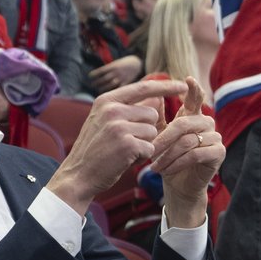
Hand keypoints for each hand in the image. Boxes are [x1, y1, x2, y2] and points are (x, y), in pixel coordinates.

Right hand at [46, 79, 185, 211]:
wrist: (78, 175)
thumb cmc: (95, 149)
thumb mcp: (105, 121)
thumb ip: (127, 109)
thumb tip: (157, 98)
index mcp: (106, 100)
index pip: (142, 87)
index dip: (164, 86)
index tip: (182, 84)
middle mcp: (112, 110)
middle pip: (152, 114)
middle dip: (147, 130)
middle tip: (127, 142)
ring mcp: (119, 126)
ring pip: (153, 132)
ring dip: (144, 144)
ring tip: (124, 151)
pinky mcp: (127, 144)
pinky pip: (150, 147)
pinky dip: (142, 156)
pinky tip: (125, 160)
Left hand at [87, 55, 142, 93]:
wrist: (137, 63)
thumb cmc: (124, 64)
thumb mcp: (116, 63)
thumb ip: (109, 70)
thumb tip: (99, 76)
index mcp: (113, 66)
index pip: (102, 70)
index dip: (96, 73)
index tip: (90, 76)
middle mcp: (116, 72)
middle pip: (105, 78)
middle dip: (98, 82)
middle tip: (92, 85)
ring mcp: (121, 78)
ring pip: (111, 84)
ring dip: (104, 88)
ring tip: (99, 90)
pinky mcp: (126, 82)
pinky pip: (119, 88)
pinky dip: (114, 91)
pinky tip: (109, 94)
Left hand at [149, 78, 222, 226]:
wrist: (176, 185)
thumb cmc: (167, 158)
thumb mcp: (159, 137)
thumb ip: (157, 118)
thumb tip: (154, 95)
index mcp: (192, 116)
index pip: (195, 98)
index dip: (193, 88)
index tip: (188, 78)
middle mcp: (206, 123)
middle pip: (184, 124)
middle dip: (163, 138)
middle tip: (149, 151)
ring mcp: (215, 137)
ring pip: (188, 140)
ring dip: (168, 155)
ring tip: (154, 166)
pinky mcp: (218, 153)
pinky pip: (196, 154)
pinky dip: (177, 163)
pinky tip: (167, 170)